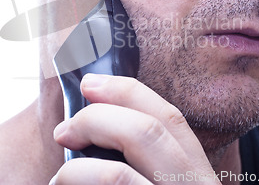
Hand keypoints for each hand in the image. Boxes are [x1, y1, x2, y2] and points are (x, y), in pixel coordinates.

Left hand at [49, 74, 221, 183]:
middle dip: (99, 117)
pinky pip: (114, 184)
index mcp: (198, 176)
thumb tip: (101, 124)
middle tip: (65, 129)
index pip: (171, 119)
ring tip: (60, 176)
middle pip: (152, 130)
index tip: (91, 83)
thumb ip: (149, 162)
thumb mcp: (167, 183)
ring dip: (79, 165)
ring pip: (123, 167)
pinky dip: (76, 179)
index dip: (129, 92)